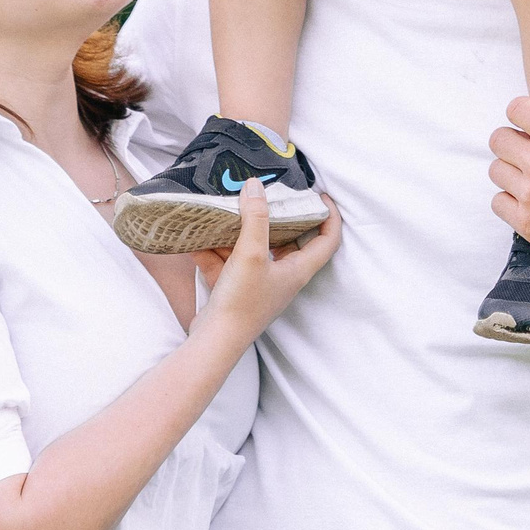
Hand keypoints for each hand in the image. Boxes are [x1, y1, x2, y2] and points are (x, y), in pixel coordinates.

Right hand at [193, 181, 341, 346]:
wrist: (214, 343)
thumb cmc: (242, 303)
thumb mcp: (251, 254)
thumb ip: (255, 218)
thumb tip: (256, 186)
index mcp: (298, 270)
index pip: (327, 240)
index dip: (329, 216)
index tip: (321, 196)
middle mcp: (283, 276)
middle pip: (290, 241)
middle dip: (279, 218)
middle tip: (269, 197)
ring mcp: (259, 283)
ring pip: (255, 249)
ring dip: (241, 232)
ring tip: (229, 210)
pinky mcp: (237, 289)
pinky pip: (229, 262)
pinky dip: (216, 250)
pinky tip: (199, 239)